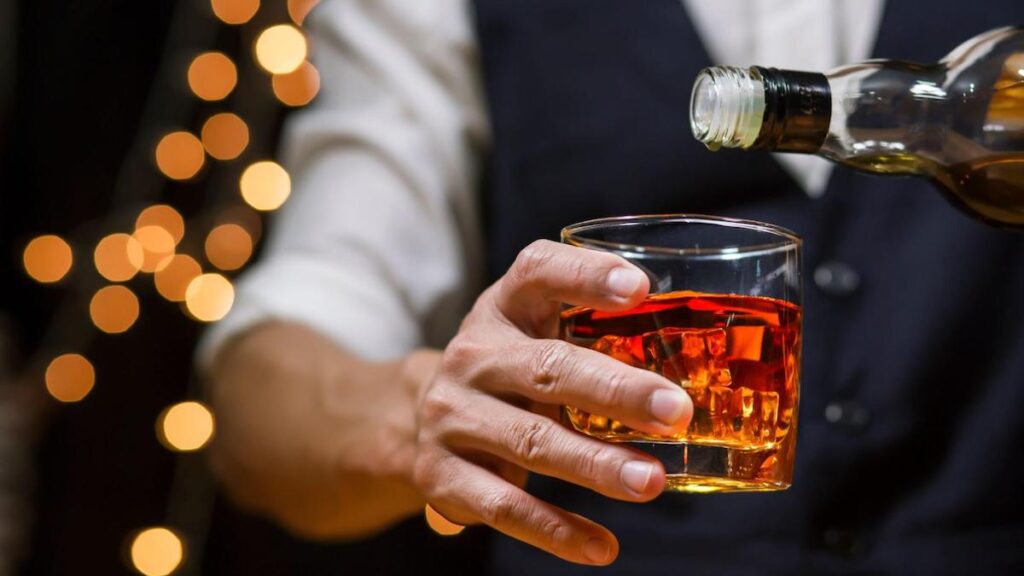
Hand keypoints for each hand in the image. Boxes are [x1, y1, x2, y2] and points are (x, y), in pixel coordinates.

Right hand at [413, 240, 692, 564]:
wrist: (426, 416)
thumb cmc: (514, 369)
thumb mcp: (539, 335)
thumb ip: (598, 336)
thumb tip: (710, 363)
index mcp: (505, 307)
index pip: (538, 271)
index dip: (586, 274)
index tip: (640, 288)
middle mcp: (473, 354)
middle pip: (546, 367)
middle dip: (616, 391)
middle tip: (677, 413)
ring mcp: (451, 415)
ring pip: (530, 440)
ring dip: (594, 465)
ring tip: (651, 483)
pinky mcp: (440, 473)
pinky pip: (503, 506)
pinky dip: (556, 529)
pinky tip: (602, 546)